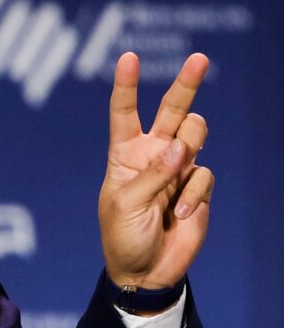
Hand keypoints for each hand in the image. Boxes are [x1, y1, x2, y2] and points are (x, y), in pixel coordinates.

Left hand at [99, 52, 213, 294]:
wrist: (146, 270)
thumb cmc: (123, 236)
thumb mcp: (125, 205)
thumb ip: (152, 175)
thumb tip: (181, 148)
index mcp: (124, 154)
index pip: (124, 113)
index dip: (127, 85)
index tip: (129, 57)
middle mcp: (152, 155)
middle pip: (172, 111)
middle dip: (186, 83)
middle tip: (199, 57)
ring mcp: (178, 169)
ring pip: (195, 136)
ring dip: (189, 148)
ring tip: (177, 170)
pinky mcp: (198, 187)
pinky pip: (204, 175)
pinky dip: (193, 195)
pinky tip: (180, 216)